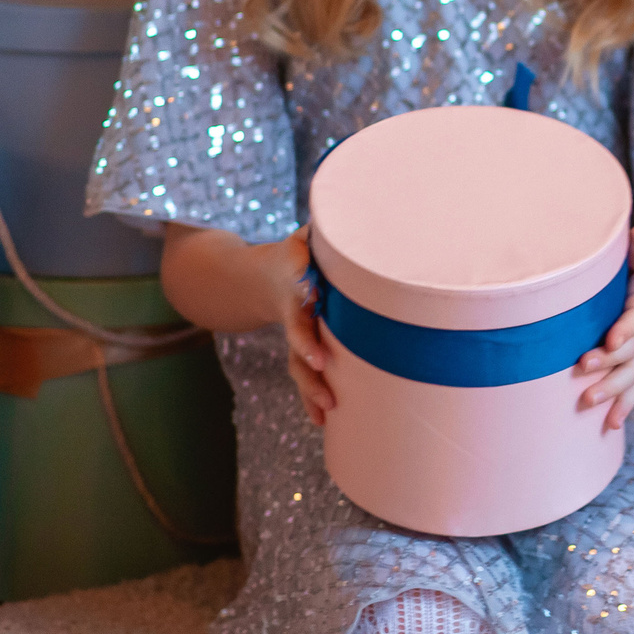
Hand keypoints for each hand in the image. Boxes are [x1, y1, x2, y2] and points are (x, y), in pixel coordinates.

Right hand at [271, 228, 331, 425]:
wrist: (261, 274)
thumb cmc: (300, 251)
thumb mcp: (310, 236)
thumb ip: (332, 233)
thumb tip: (372, 214)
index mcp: (298, 284)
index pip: (301, 306)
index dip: (307, 332)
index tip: (318, 355)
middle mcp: (294, 311)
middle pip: (299, 342)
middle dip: (310, 366)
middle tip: (326, 387)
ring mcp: (294, 331)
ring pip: (298, 363)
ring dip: (310, 389)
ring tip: (326, 413)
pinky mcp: (300, 345)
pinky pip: (303, 371)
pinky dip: (311, 394)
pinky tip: (322, 419)